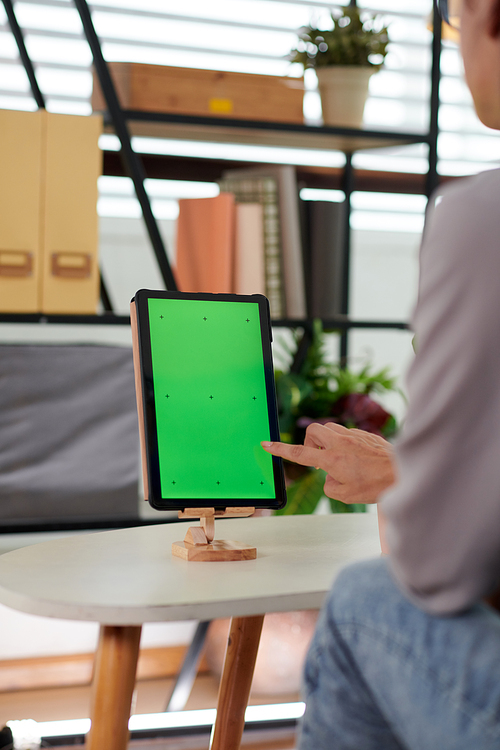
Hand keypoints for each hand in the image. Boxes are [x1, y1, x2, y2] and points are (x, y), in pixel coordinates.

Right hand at [262, 422, 394, 504]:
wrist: (403, 473)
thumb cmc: (376, 486)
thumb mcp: (346, 495)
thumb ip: (329, 484)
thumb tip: (329, 475)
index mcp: (332, 459)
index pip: (299, 453)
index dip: (280, 449)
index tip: (266, 444)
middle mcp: (341, 443)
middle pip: (313, 430)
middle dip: (310, 442)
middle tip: (318, 458)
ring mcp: (354, 435)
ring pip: (330, 429)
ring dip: (327, 442)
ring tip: (337, 460)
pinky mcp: (365, 434)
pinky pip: (346, 433)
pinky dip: (343, 443)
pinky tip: (356, 458)